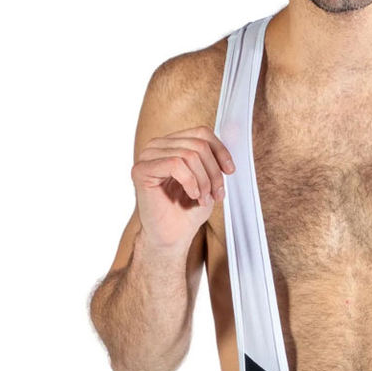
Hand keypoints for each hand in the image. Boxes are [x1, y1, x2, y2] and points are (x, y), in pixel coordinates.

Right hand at [131, 126, 235, 250]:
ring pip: (189, 155)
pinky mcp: (141, 170)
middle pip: (198, 145)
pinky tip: (193, 195)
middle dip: (213, 173)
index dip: (220, 150)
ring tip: (203, 199)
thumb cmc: (187, 213)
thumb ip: (214, 162)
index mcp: (172, 145)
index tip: (230, 171)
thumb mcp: (208, 183)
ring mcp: (147, 157)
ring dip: (204, 181)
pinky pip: (175, 164)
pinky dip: (190, 181)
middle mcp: (157, 146)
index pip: (201, 133)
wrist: (171, 237)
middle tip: (216, 195)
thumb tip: (230, 144)